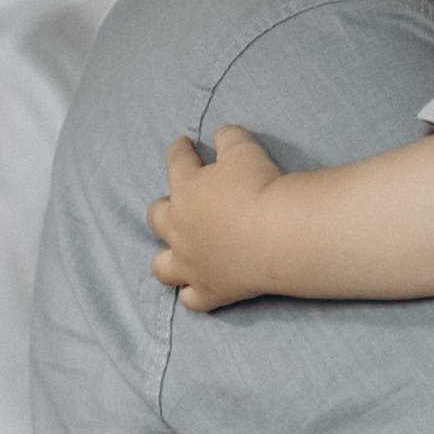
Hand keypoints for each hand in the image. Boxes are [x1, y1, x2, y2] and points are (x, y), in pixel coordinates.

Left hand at [147, 126, 283, 311]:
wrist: (276, 234)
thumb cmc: (259, 187)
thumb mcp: (245, 149)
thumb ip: (228, 138)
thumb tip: (220, 134)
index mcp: (186, 190)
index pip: (176, 162)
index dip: (179, 151)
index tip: (183, 144)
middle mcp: (179, 228)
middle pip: (157, 216)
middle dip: (164, 207)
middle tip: (180, 203)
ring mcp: (191, 263)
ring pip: (162, 266)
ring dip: (166, 258)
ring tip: (177, 253)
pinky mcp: (211, 290)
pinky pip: (191, 300)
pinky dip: (191, 295)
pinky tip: (196, 290)